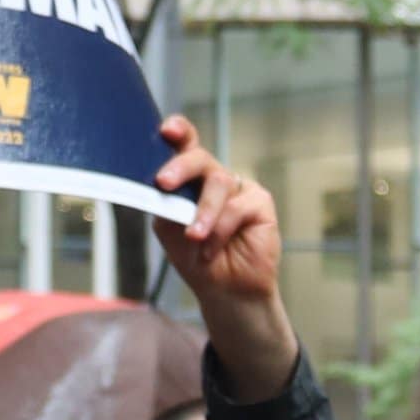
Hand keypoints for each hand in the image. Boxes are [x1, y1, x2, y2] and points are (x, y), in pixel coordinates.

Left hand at [152, 112, 298, 400]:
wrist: (224, 290)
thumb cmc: (195, 258)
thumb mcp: (168, 227)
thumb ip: (165, 202)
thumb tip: (160, 184)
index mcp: (190, 179)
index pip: (185, 145)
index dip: (178, 131)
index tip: (166, 130)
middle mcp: (214, 178)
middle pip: (199, 158)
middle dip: (180, 166)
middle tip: (164, 182)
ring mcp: (239, 188)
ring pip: (219, 182)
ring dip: (203, 213)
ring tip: (194, 238)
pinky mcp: (259, 202)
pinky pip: (238, 206)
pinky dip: (220, 228)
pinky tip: (212, 247)